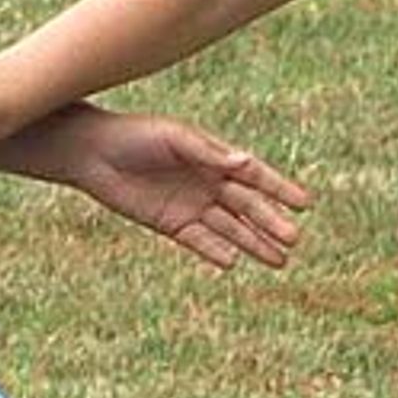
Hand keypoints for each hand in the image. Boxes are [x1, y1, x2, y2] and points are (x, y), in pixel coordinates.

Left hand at [72, 114, 311, 269]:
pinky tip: (234, 262)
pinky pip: (200, 241)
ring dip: (253, 243)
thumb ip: (208, 153)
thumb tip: (244, 162)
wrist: (92, 153)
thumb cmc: (135, 135)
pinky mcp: (171, 224)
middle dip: (271, 223)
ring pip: (230, 228)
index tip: (305, 204)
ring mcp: (191, 205)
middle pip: (247, 207)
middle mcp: (208, 183)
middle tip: (294, 240)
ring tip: (279, 260)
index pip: (255, 176)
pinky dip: (216, 252)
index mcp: (214, 157)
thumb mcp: (174, 138)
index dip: (280, 190)